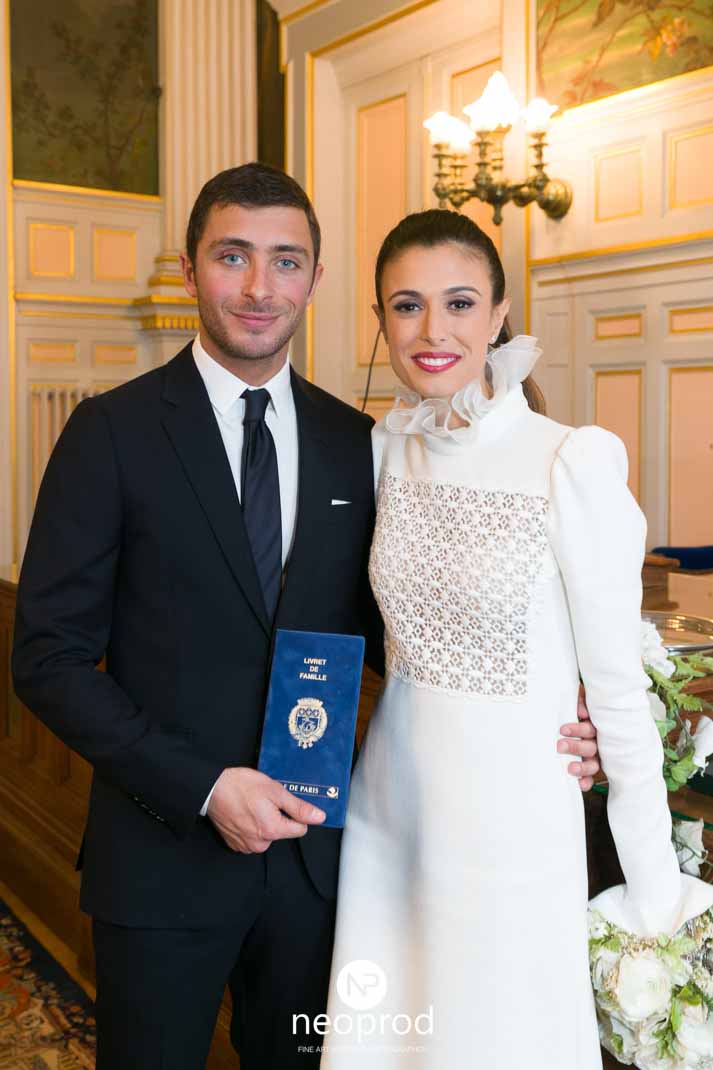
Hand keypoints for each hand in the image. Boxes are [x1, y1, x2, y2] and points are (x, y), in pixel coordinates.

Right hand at [207, 767, 325, 852]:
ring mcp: (246, 846)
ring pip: (267, 834)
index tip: (284, 802)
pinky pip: (253, 837)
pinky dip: (251, 826)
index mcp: (272, 830)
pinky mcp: (236, 844)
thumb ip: (298, 807)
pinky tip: (243, 812)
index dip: (295, 813)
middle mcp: (260, 844)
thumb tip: (318, 817)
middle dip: (278, 817)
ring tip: (252, 806)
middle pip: (283, 832)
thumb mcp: (275, 791)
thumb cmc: (240, 786)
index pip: (301, 829)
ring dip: (263, 821)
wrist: (211, 789)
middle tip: (264, 801)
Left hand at [557, 684, 599, 791]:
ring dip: (582, 767)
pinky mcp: (591, 766)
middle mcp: (598, 741)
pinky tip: (580, 784)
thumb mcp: (578, 699)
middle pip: (590, 747)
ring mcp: (596, 755)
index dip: (577, 730)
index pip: (589, 728)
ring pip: (593, 764)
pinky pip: (592, 777)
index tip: (563, 729)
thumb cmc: (576, 707)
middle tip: (560, 746)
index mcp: (595, 725)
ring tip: (570, 768)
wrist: (575, 712)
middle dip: (575, 747)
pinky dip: (586, 781)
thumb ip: (580, 701)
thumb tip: (582, 712)